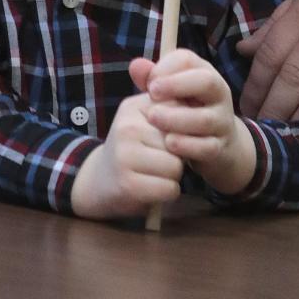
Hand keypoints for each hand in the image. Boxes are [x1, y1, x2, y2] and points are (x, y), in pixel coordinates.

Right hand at [70, 79, 182, 219]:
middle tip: (162, 158)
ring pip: (176, 166)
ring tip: (158, 172)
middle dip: (178, 154)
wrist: (98, 179)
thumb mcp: (145, 120)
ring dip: (174, 175)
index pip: (179, 112)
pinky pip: (169, 188)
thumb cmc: (133, 147)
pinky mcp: (128, 184)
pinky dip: (168, 192)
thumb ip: (170, 109)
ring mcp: (125, 155)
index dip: (184, 129)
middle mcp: (127, 127)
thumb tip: (200, 112)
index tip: (174, 136)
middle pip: (179, 141)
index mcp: (134, 106)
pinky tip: (155, 187)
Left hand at [141, 48, 256, 195]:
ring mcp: (222, 122)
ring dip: (177, 118)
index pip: (188, 60)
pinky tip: (168, 143)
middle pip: (206, 82)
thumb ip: (153, 79)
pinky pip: (207, 147)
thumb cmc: (187, 111)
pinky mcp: (220, 148)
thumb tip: (135, 65)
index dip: (167, 67)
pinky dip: (187, 145)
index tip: (149, 81)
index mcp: (205, 74)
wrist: (216, 146)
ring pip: (205, 118)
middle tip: (152, 93)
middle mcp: (218, 95)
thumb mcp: (172, 94)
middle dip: (177, 85)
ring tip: (153, 118)